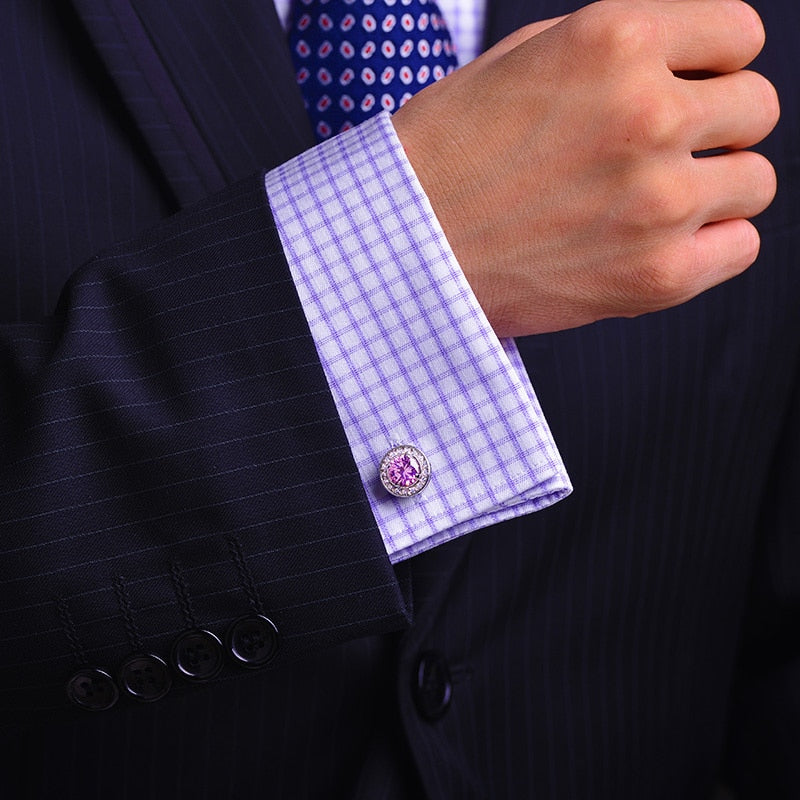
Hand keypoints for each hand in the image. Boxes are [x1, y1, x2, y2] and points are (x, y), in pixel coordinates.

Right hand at [392, 0, 778, 336]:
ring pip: (756, 182)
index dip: (714, 62)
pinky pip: (741, 247)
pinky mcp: (657, 274)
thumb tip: (686, 60)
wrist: (404, 250)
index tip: (691, 88)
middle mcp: (646, 113)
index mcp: (614, 41)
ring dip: (715, 189)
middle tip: (664, 153)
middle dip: (716, 126)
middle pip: (756, 108)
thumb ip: (617, 52)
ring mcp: (658, 199)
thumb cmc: (447, 158)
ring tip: (653, 205)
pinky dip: (710, 246)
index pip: (739, 34)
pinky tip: (657, 244)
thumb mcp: (523, 62)